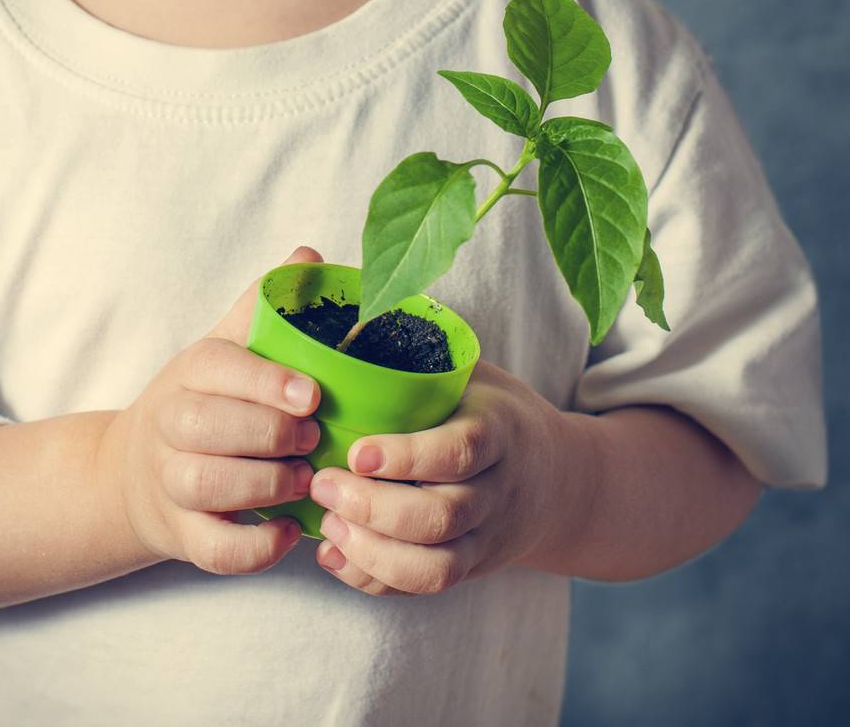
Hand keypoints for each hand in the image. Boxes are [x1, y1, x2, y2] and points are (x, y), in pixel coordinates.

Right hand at [96, 246, 326, 576]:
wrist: (134, 470)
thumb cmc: (203, 402)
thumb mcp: (225, 350)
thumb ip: (265, 307)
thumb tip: (309, 255)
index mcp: (190, 373)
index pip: (215, 368)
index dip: (263, 382)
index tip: (312, 395)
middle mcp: (171, 424)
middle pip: (206, 427)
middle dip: (268, 436)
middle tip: (313, 440)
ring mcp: (170, 481)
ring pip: (206, 486)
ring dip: (264, 486)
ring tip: (303, 481)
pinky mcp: (180, 534)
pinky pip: (212, 550)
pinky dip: (254, 549)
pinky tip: (288, 532)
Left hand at [307, 359, 582, 596]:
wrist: (562, 481)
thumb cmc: (490, 410)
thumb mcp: (470, 372)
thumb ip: (420, 349)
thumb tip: (344, 294)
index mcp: (497, 431)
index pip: (459, 450)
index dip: (407, 457)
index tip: (356, 451)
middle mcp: (498, 490)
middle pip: (443, 515)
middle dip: (374, 508)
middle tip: (321, 483)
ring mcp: (487, 537)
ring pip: (437, 567)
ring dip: (373, 553)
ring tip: (326, 525)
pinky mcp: (471, 568)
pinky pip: (425, 587)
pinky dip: (376, 579)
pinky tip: (334, 554)